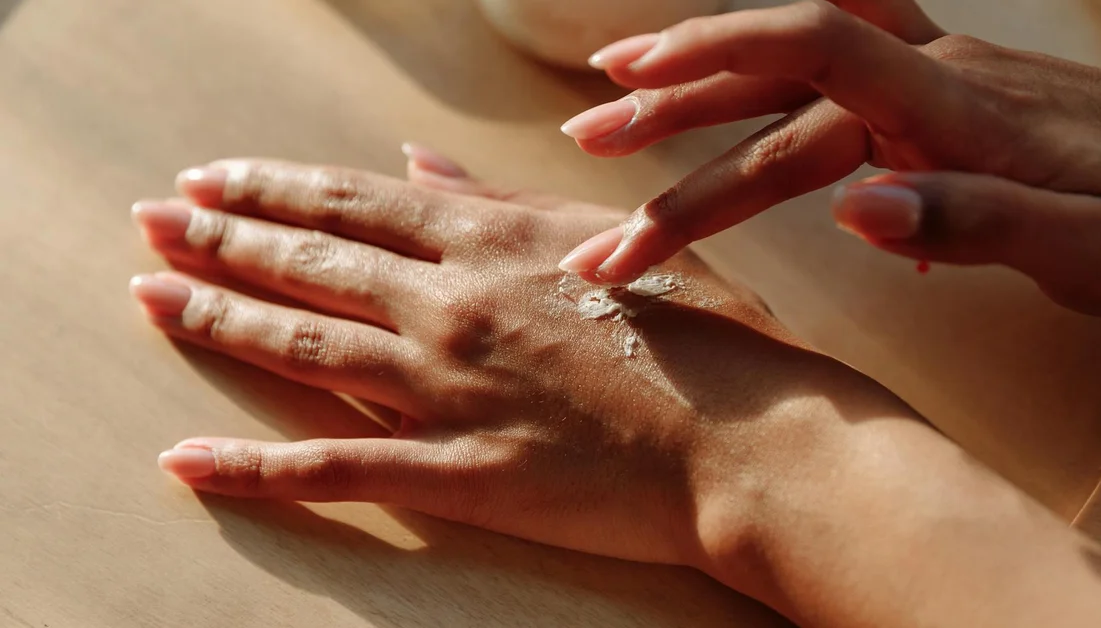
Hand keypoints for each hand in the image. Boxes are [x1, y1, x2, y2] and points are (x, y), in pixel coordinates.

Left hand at [130, 148, 908, 579]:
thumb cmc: (701, 336)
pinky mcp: (460, 474)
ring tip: (147, 297)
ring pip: (303, 347)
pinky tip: (184, 462)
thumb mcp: (607, 237)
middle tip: (150, 221)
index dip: (271, 186)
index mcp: (494, 242)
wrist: (750, 438)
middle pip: (310, 262)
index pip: (353, 203)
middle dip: (219, 237)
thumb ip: (500, 201)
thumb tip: (415, 163)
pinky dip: (251, 469)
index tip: (211, 177)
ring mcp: (449, 390)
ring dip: (215, 319)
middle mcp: (454, 305)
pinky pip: (334, 469)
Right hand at [558, 0, 1100, 315]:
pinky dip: (773, 86)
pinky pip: (838, 77)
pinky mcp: (943, 101)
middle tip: (587, 136)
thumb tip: (858, 206)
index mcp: (954, 109)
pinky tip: (743, 108)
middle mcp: (931, 80)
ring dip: (705, 91)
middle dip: (675, 106)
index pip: (813, 51)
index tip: (629, 87)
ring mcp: (936, 84)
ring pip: (796, 75)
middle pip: (779, 72)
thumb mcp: (1092, 248)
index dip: (715, 57)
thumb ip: (975, 223)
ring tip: (622, 101)